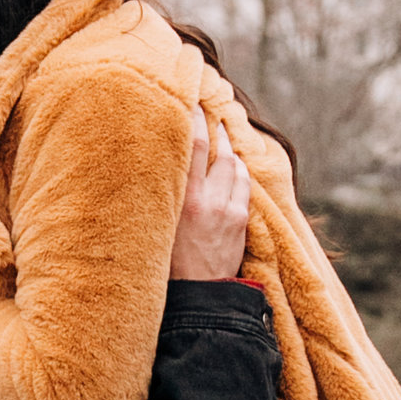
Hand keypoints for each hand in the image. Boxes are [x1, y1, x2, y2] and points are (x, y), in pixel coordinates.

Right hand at [168, 111, 251, 283]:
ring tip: (223, 142)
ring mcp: (231, 210)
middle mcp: (211, 200)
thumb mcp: (157, 226)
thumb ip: (161, 195)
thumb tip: (156, 165)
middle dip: (218, 131)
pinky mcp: (242, 221)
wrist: (198, 297)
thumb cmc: (167, 265)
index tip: (194, 103)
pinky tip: (234, 170)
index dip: (196, 119)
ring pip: (236, 167)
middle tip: (213, 117)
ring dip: (230, 153)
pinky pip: (244, 186)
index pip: (194, 146)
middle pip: (220, 152)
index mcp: (185, 200)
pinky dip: (239, 173)